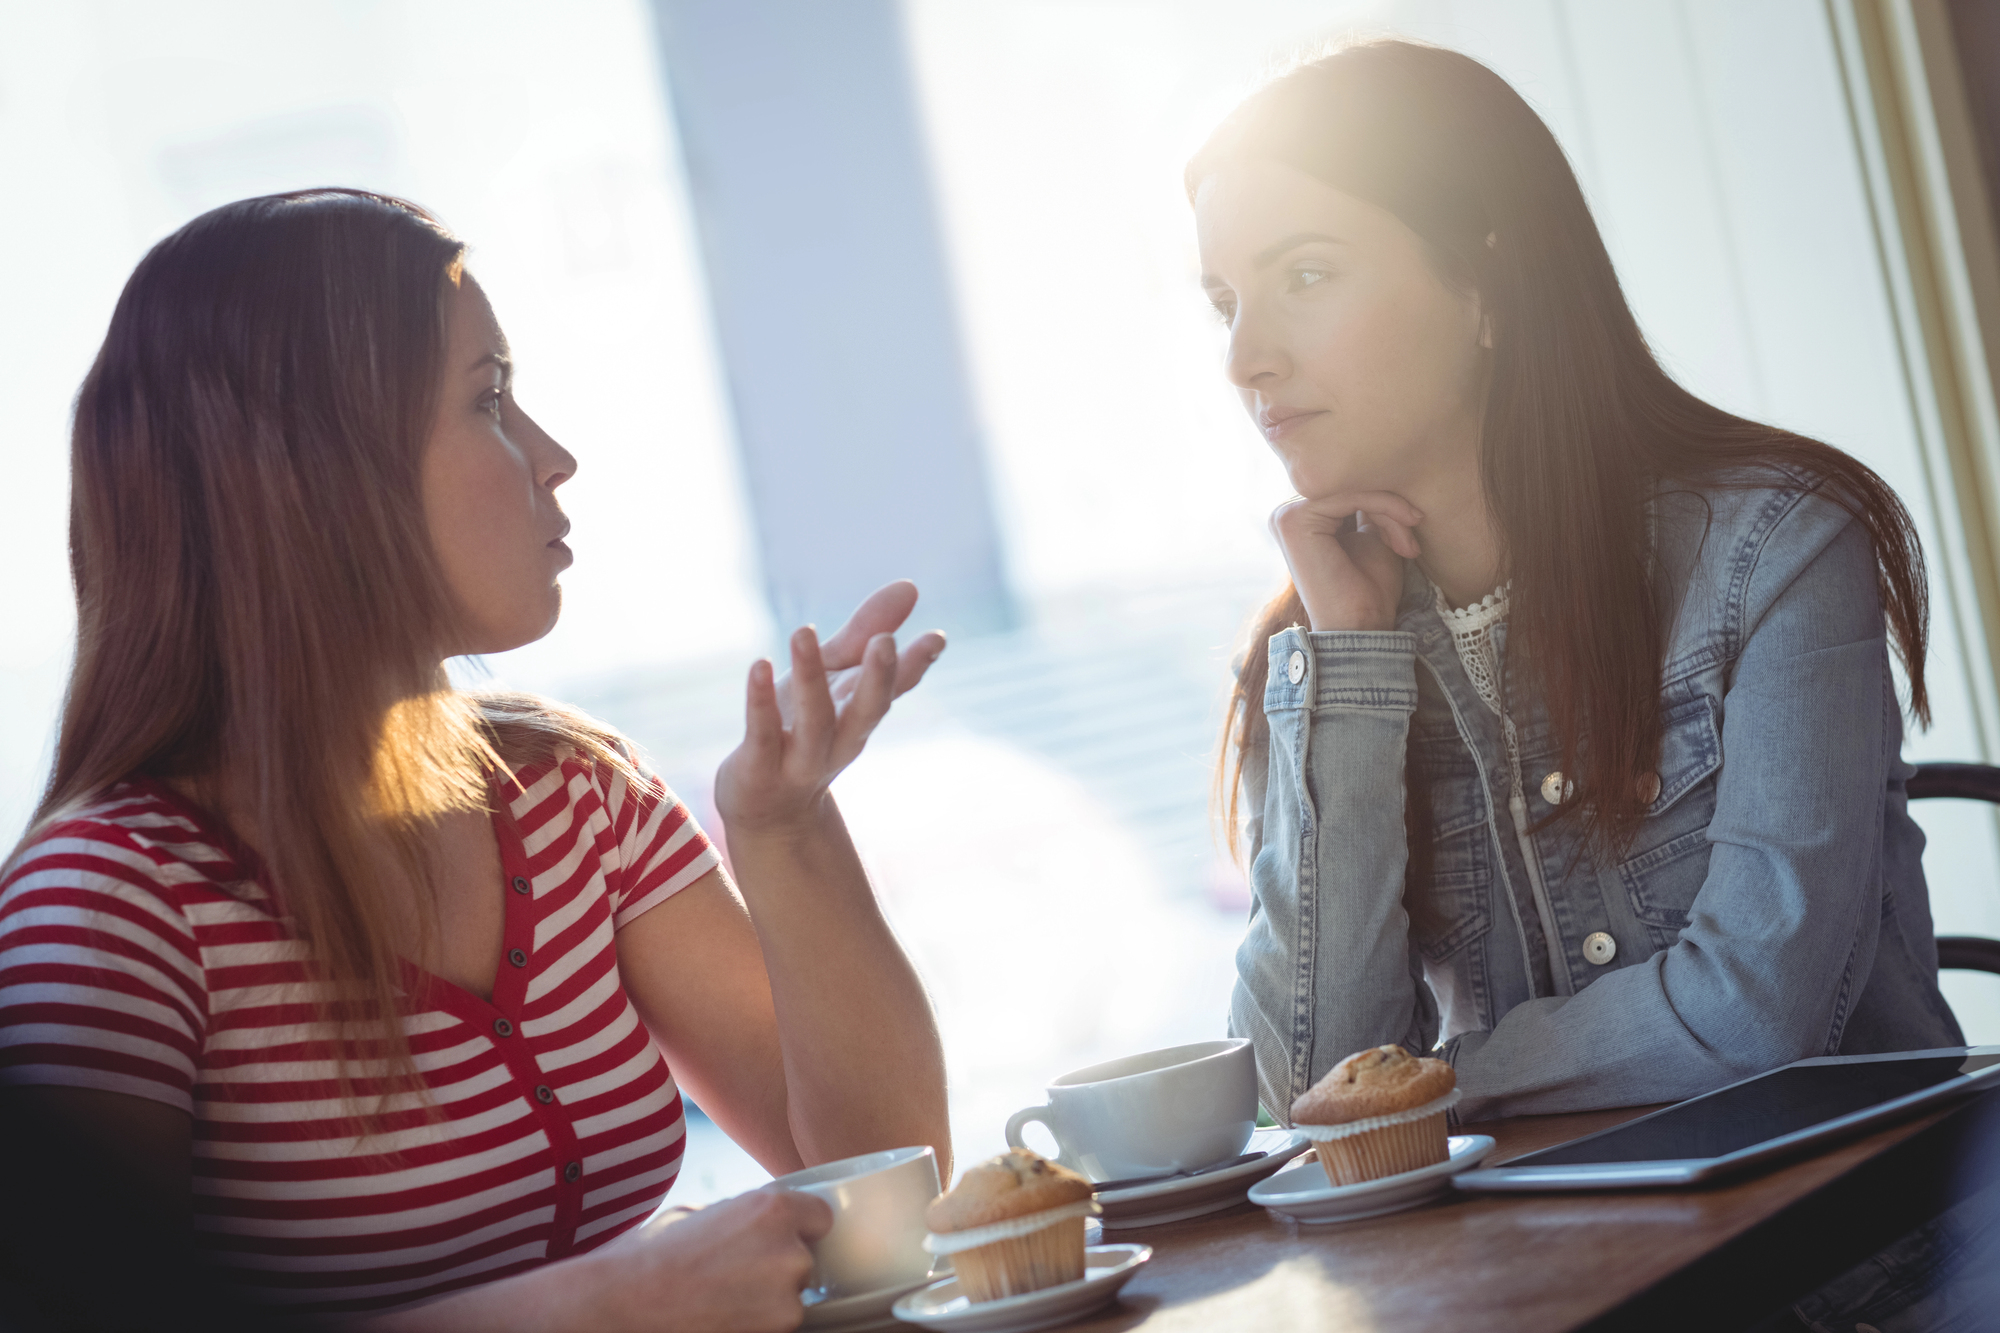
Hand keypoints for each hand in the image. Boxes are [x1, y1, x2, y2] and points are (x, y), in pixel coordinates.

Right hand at [580, 1189, 831, 1332]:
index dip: (798, 1227)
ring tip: (716, 1301)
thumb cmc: (643, 1260)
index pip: (820, 1217)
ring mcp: (784, 1304)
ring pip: (789, 1302)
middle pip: (803, 1261)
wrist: (616, 1308)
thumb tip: (746, 1225)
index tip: (776, 1238)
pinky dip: (753, 1325)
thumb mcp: (693, 1214)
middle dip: (775, 1268)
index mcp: (773, 1210)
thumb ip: (735, 1216)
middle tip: (730, 1275)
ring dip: (764, 1303)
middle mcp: (789, 1254)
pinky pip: (773, 1328)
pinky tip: (717, 1319)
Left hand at [715, 582, 945, 833]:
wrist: (765, 810)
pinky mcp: (760, 769)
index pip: (893, 688)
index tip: (936, 639)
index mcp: (859, 714)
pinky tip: (759, 665)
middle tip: (885, 642)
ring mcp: (801, 759)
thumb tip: (911, 586)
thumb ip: (865, 634)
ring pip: (814, 722)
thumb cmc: (801, 731)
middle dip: (878, 679)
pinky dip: (761, 702)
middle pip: (866, 712)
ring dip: (810, 677)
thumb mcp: (833, 678)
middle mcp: (839, 739)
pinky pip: (762, 734)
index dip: (915, 665)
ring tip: (803, 631)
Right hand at [1269, 492, 1421, 631]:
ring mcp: (1286, 514)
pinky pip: (1350, 495)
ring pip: (1352, 488)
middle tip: (1411, 541)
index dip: (1384, 501)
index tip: (1414, 526)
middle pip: (1349, 486)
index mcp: (1302, 517)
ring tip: (1407, 545)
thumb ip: (1370, 504)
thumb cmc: (1368, 590)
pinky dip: (1384, 509)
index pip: (1348, 489)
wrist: (1360, 627)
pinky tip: (1403, 535)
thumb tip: (1382, 470)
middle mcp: (1286, 512)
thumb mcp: (1373, 534)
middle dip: (1388, 507)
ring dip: (1389, 511)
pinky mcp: (1294, 519)